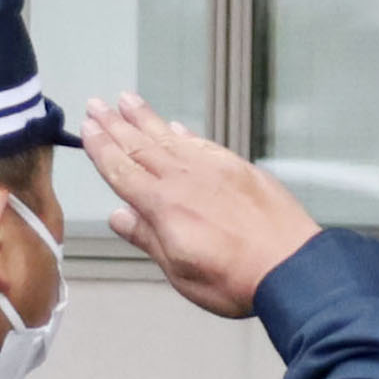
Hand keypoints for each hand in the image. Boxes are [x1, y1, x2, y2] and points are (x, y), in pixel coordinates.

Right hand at [81, 93, 321, 318]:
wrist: (291, 267)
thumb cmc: (234, 278)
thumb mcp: (178, 270)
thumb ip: (148, 237)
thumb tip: (119, 216)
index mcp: (164, 205)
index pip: (122, 171)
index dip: (102, 149)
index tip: (87, 129)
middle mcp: (186, 179)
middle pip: (142, 146)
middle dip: (116, 124)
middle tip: (97, 103)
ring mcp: (215, 170)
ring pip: (172, 138)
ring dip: (147, 119)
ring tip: (128, 100)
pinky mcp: (240, 170)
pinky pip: (204, 144)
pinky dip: (186, 133)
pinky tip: (176, 126)